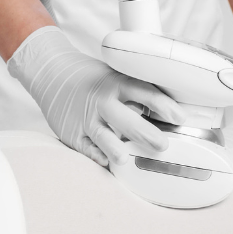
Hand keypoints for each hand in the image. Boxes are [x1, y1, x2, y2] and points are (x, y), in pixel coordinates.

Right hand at [8, 26, 184, 166]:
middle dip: (145, 133)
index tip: (179, 117)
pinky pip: (85, 147)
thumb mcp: (116, 75)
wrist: (52, 73)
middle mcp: (103, 101)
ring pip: (103, 136)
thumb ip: (138, 92)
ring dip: (116, 148)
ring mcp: (86, 118)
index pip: (144, 93)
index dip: (163, 105)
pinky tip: (105, 161)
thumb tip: (171, 112)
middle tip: (162, 145)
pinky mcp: (72, 132)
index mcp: (117, 83)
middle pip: (127, 119)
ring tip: (125, 159)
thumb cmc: (93, 78)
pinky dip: (95, 154)